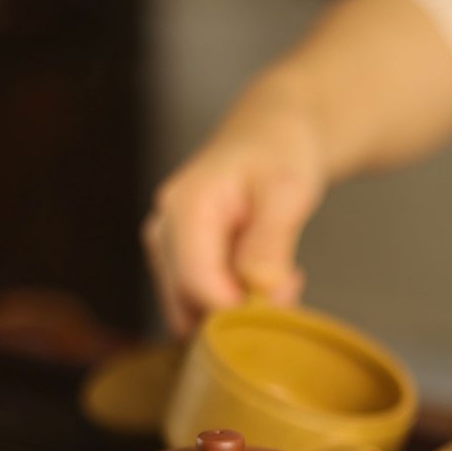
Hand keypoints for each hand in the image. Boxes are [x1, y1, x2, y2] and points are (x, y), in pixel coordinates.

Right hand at [143, 82, 323, 336]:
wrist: (271, 138)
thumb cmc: (279, 156)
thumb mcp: (288, 192)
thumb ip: (272, 245)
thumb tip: (264, 296)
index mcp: (185, 208)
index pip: (197, 286)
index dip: (241, 307)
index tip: (287, 294)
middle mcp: (162, 232)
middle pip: (189, 305)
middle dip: (240, 311)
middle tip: (289, 282)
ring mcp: (164, 250)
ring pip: (191, 312)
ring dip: (236, 310)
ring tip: (277, 274)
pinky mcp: (175, 264)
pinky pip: (197, 305)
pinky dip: (231, 305)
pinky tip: (260, 278)